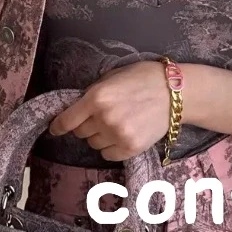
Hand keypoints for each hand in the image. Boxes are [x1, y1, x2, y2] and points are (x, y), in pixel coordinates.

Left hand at [47, 61, 170, 161]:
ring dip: (99, 136)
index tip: (54, 129)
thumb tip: (78, 107)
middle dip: (86, 125)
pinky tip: (123, 134)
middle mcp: (104, 118)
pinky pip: (108, 154)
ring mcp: (117, 135)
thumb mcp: (112, 77)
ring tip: (117, 123)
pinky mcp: (130, 148)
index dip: (58, 126)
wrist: (176, 93)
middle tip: (101, 116)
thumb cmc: (144, 78)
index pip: (67, 120)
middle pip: (80, 132)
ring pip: (94, 144)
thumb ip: (94, 93)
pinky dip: (111, 147)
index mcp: (97, 97)